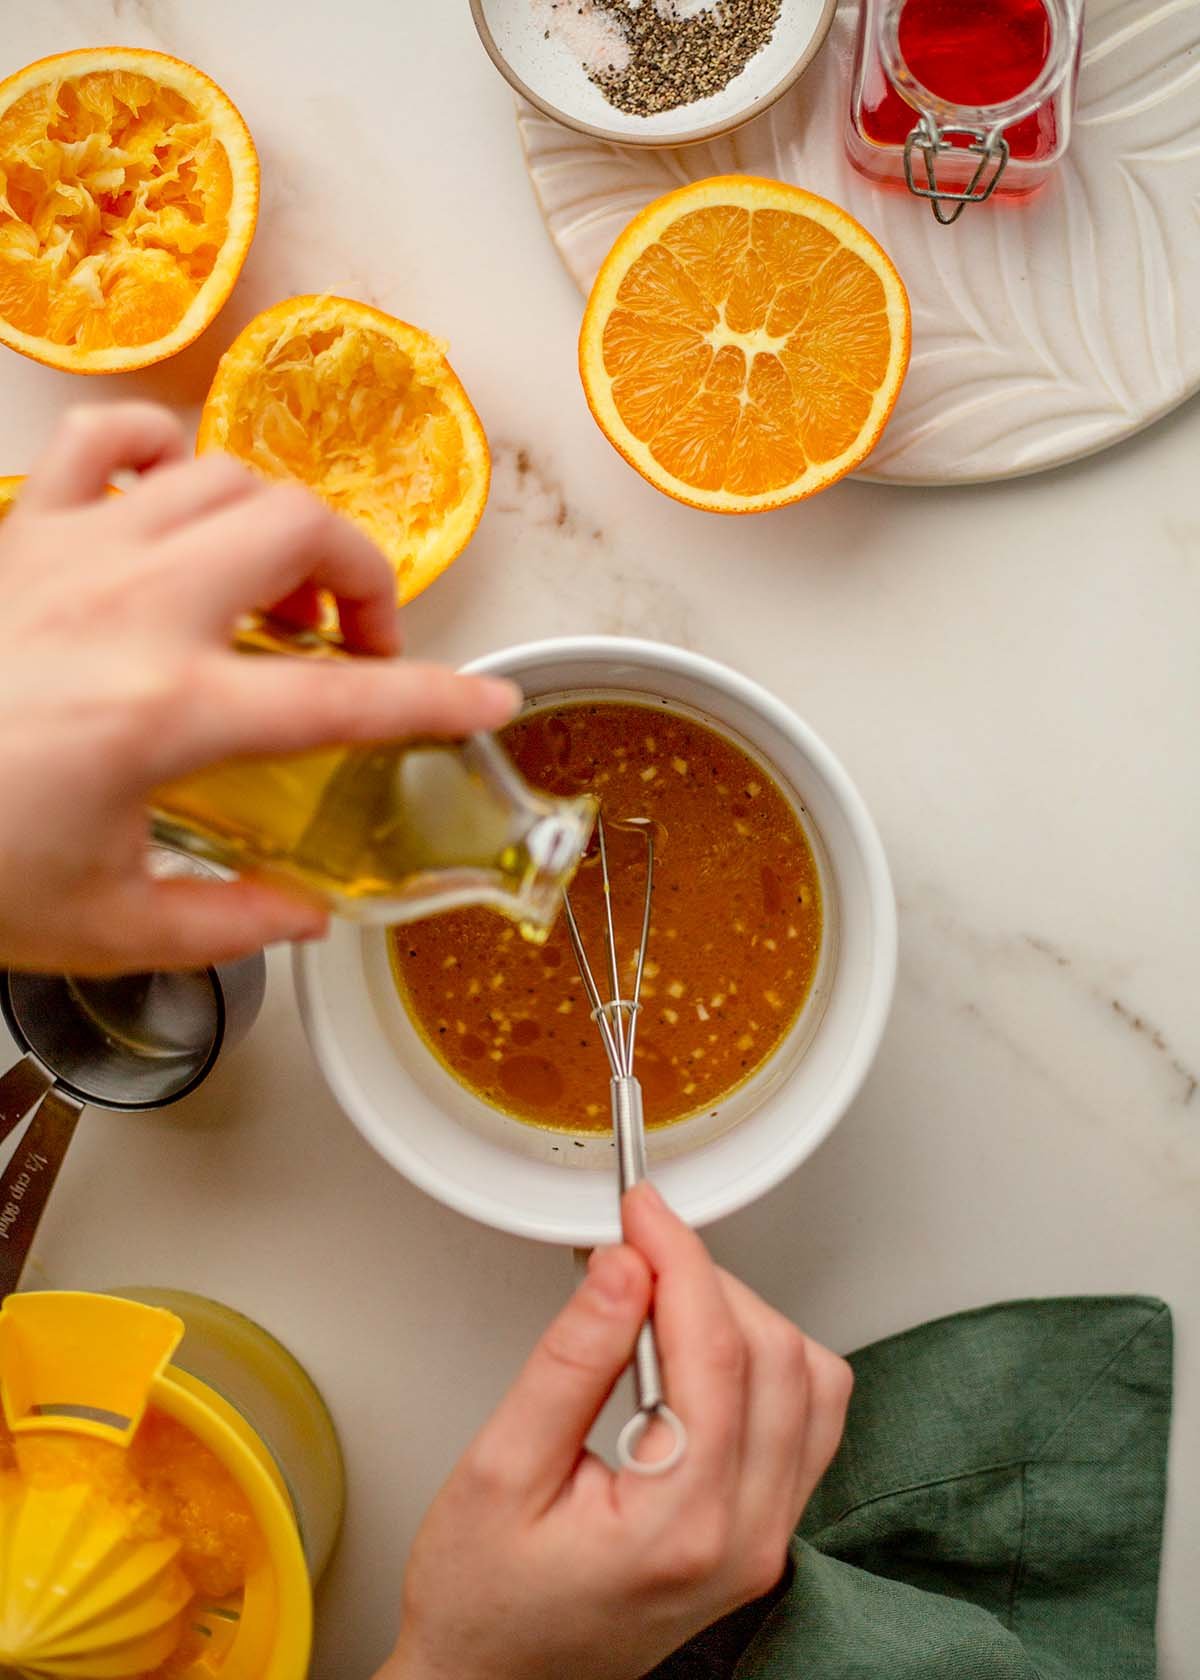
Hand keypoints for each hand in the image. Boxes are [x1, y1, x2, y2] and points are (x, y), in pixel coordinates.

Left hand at [0, 403, 517, 973]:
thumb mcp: (100, 926)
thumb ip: (226, 922)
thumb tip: (307, 916)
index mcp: (167, 714)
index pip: (345, 702)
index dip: (438, 701)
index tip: (491, 702)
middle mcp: (132, 609)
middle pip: (301, 529)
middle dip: (365, 575)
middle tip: (358, 641)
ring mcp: (72, 552)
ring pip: (225, 474)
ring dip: (280, 522)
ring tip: (280, 584)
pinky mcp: (20, 532)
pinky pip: (109, 440)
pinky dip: (165, 454)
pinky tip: (178, 504)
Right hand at [383, 1184, 851, 1679]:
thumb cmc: (483, 1602)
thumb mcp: (499, 1468)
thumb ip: (570, 1361)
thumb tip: (625, 1268)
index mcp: (681, 1524)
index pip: (717, 1348)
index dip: (680, 1256)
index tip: (642, 1210)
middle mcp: (745, 1538)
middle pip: (774, 1354)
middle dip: (706, 1279)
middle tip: (637, 1249)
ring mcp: (764, 1541)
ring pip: (808, 1381)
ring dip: (743, 1317)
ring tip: (662, 1302)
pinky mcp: (763, 1535)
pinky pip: (809, 1421)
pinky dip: (767, 1362)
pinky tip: (703, 1352)